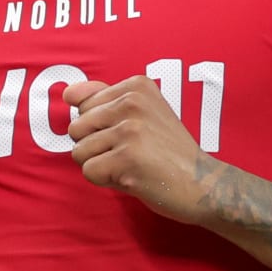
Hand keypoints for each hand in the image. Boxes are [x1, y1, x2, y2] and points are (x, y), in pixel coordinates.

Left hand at [63, 77, 214, 225]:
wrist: (204, 184)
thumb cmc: (169, 152)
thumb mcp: (144, 113)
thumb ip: (105, 99)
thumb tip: (67, 92)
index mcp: (137, 86)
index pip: (83, 105)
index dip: (100, 128)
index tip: (132, 135)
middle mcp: (133, 102)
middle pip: (76, 128)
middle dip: (96, 147)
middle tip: (130, 153)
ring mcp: (130, 130)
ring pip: (79, 152)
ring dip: (101, 166)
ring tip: (131, 166)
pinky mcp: (127, 158)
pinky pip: (89, 171)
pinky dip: (106, 181)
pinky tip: (132, 178)